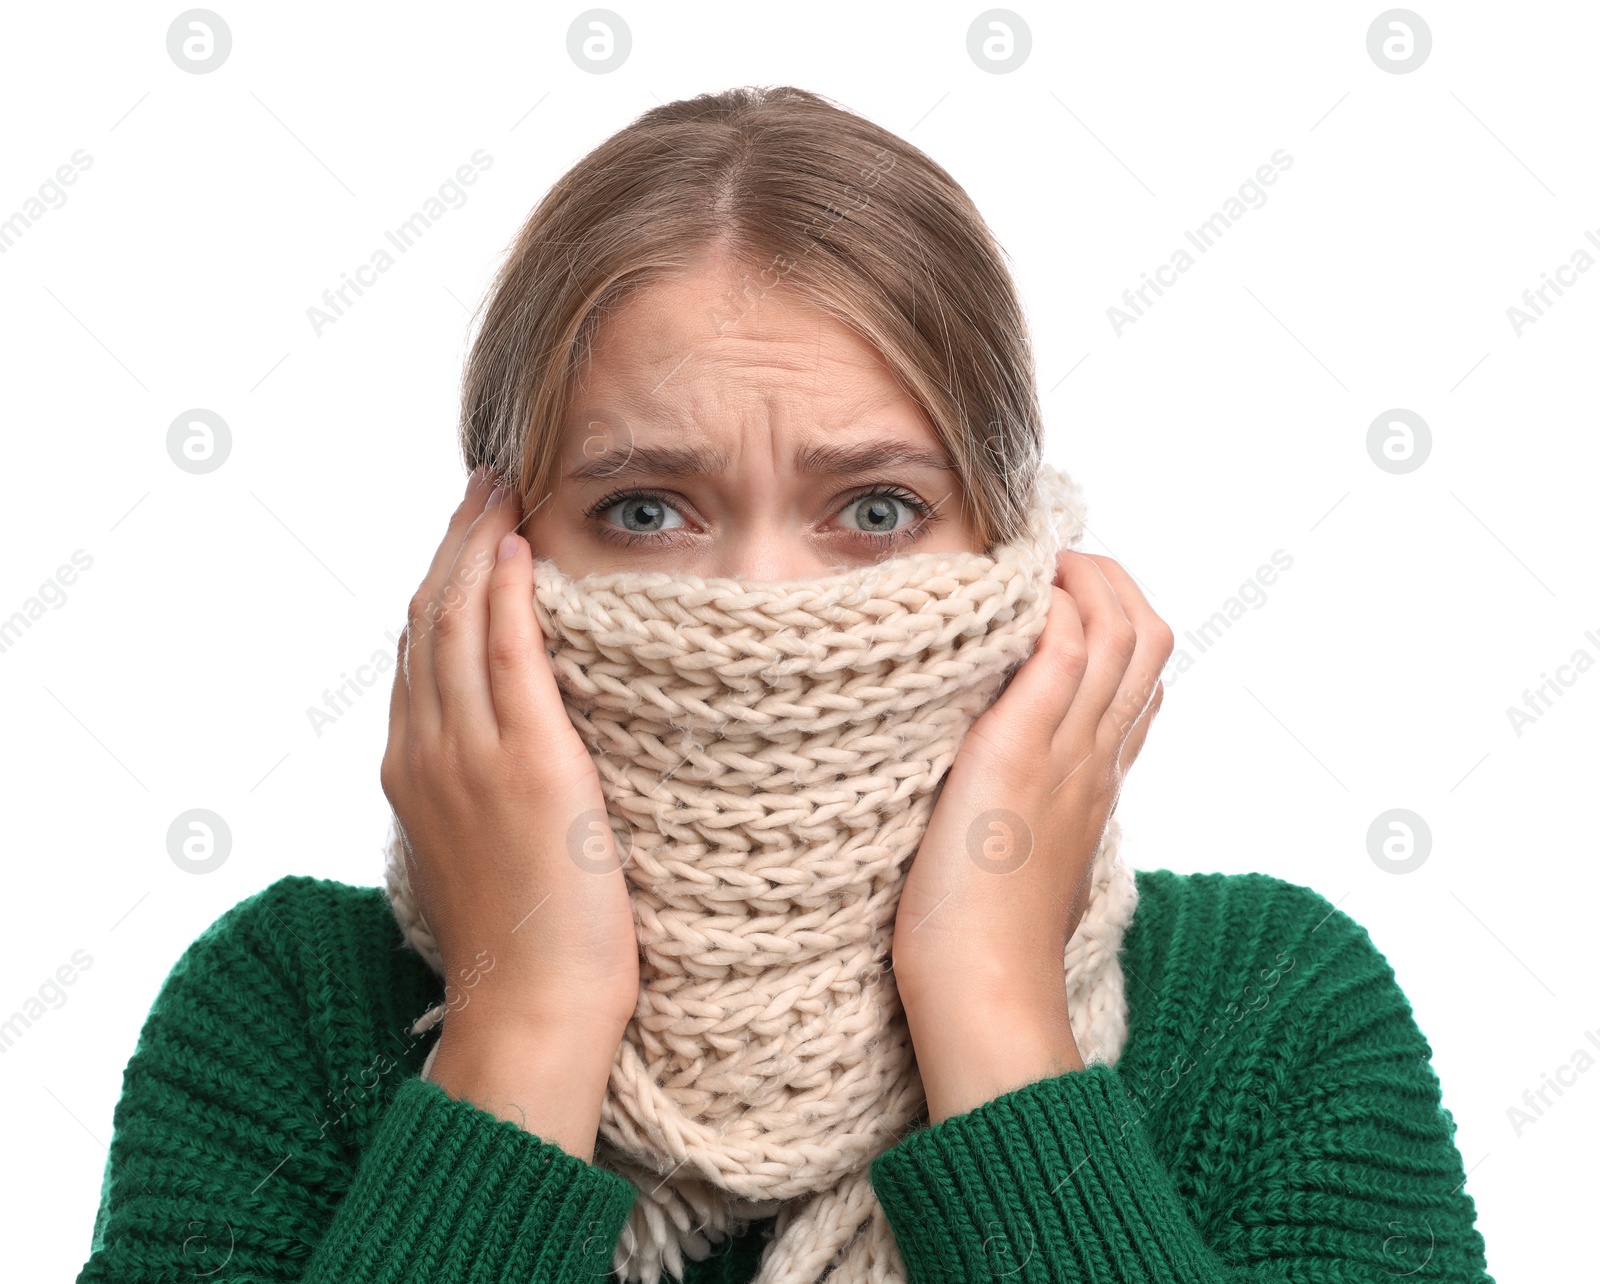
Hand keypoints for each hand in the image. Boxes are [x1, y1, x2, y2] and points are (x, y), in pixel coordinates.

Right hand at [381, 469, 641, 1047]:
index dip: (439, 579)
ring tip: (504, 491)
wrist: (532, 1008)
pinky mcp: (529, 765)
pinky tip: (520, 549)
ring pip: (459, 622)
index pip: (417, 649)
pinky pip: (509, 656)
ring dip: (480, 546)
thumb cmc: (522, 940)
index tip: (468, 534)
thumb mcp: (479, 846)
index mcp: (410, 768)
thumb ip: (477, 782)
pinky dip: (509, 596)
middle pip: (428, 617)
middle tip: (486, 483)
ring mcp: (470, 756)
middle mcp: (425, 751)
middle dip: (455, 541)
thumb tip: (508, 740)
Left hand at [890, 552, 1172, 1041]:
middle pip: (1150, 636)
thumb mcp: (1025, 860)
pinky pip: (1061, 652)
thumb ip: (1031, 811)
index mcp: (1098, 781)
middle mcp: (1095, 758)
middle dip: (1110, 580)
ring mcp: (1064, 752)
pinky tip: (1007, 603)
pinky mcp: (1017, 752)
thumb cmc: (986, 942)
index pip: (1144, 678)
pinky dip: (1046, 609)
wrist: (982, 991)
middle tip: (1050, 568)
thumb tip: (1000, 785)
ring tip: (1029, 570)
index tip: (1069, 602)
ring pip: (1120, 628)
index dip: (1119, 623)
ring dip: (1080, 579)